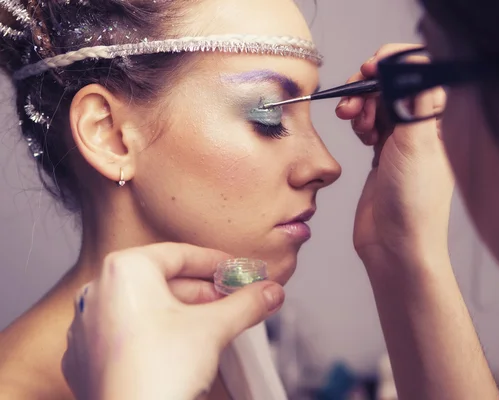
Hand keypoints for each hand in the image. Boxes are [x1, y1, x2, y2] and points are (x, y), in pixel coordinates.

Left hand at [61, 243, 283, 399]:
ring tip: (213, 324)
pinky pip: (128, 332)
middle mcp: (99, 292)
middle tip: (232, 299)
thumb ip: (246, 303)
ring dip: (181, 312)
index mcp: (125, 271)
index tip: (235, 270)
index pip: (180, 254)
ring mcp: (88, 326)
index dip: (215, 262)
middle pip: (162, 279)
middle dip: (202, 291)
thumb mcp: (214, 328)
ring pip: (145, 306)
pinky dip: (157, 333)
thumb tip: (270, 291)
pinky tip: (181, 347)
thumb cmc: (159, 374)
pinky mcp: (87, 357)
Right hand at [336, 44, 453, 270]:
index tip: (372, 67)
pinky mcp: (383, 152)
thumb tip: (407, 62)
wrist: (394, 245)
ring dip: (361, 104)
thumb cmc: (413, 202)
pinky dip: (360, 121)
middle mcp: (423, 126)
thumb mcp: (416, 144)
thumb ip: (412, 100)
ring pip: (379, 103)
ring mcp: (402, 139)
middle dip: (369, 86)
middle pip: (394, 84)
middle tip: (354, 99)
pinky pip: (370, 122)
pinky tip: (358, 133)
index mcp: (441, 120)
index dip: (396, 63)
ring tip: (354, 121)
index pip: (422, 72)